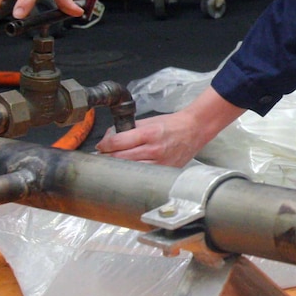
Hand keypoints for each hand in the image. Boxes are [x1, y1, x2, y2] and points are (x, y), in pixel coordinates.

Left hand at [96, 87, 246, 165]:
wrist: (194, 130)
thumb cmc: (172, 124)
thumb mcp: (150, 121)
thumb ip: (130, 129)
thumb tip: (110, 137)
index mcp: (149, 133)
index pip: (118, 142)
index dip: (105, 145)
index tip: (101, 146)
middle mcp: (154, 149)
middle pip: (120, 158)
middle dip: (109, 156)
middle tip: (105, 155)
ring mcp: (160, 163)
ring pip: (129, 169)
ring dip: (119, 166)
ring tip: (116, 162)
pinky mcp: (164, 171)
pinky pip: (143, 174)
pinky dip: (133, 172)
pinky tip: (131, 168)